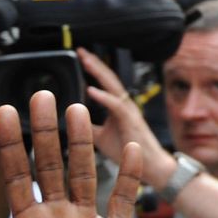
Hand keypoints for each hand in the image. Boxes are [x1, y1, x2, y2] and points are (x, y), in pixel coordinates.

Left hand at [0, 91, 141, 217]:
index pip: (15, 175)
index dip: (10, 144)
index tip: (3, 112)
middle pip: (49, 165)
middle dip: (45, 131)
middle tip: (41, 95)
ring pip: (84, 174)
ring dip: (81, 144)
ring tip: (77, 111)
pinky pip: (123, 201)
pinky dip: (128, 177)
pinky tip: (130, 149)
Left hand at [78, 49, 173, 187]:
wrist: (151, 167)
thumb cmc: (127, 150)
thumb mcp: (99, 137)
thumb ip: (86, 127)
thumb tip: (66, 122)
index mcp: (117, 105)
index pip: (103, 82)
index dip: (92, 68)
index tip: (79, 56)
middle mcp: (124, 104)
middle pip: (108, 78)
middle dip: (94, 63)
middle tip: (80, 50)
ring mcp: (129, 111)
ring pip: (113, 86)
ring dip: (99, 73)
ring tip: (86, 60)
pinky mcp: (131, 122)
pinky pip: (117, 106)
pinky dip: (104, 97)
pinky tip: (91, 91)